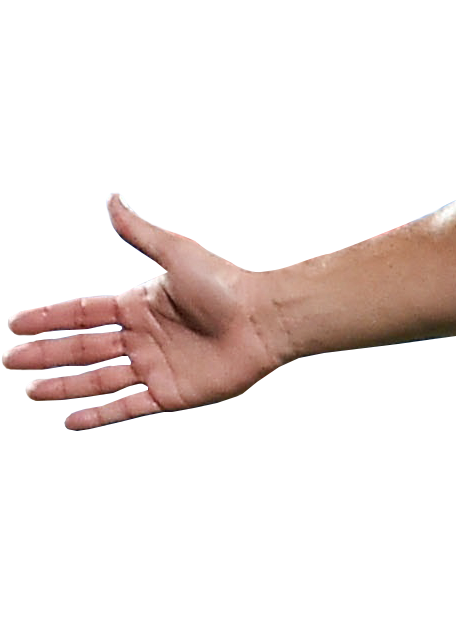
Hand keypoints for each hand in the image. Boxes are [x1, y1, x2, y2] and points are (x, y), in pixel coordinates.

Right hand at [5, 195, 284, 428]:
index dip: (48, 318)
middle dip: (45, 355)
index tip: (14, 324)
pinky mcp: (172, 394)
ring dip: (64, 386)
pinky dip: (99, 416)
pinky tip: (70, 421)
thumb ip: (140, 232)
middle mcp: (143, 338)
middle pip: (83, 349)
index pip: (81, 314)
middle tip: (9, 361)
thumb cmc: (227, 284)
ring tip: (30, 391)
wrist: (265, 320)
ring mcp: (156, 368)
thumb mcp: (176, 252)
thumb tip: (113, 198)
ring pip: (99, 380)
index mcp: (139, 306)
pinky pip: (128, 407)